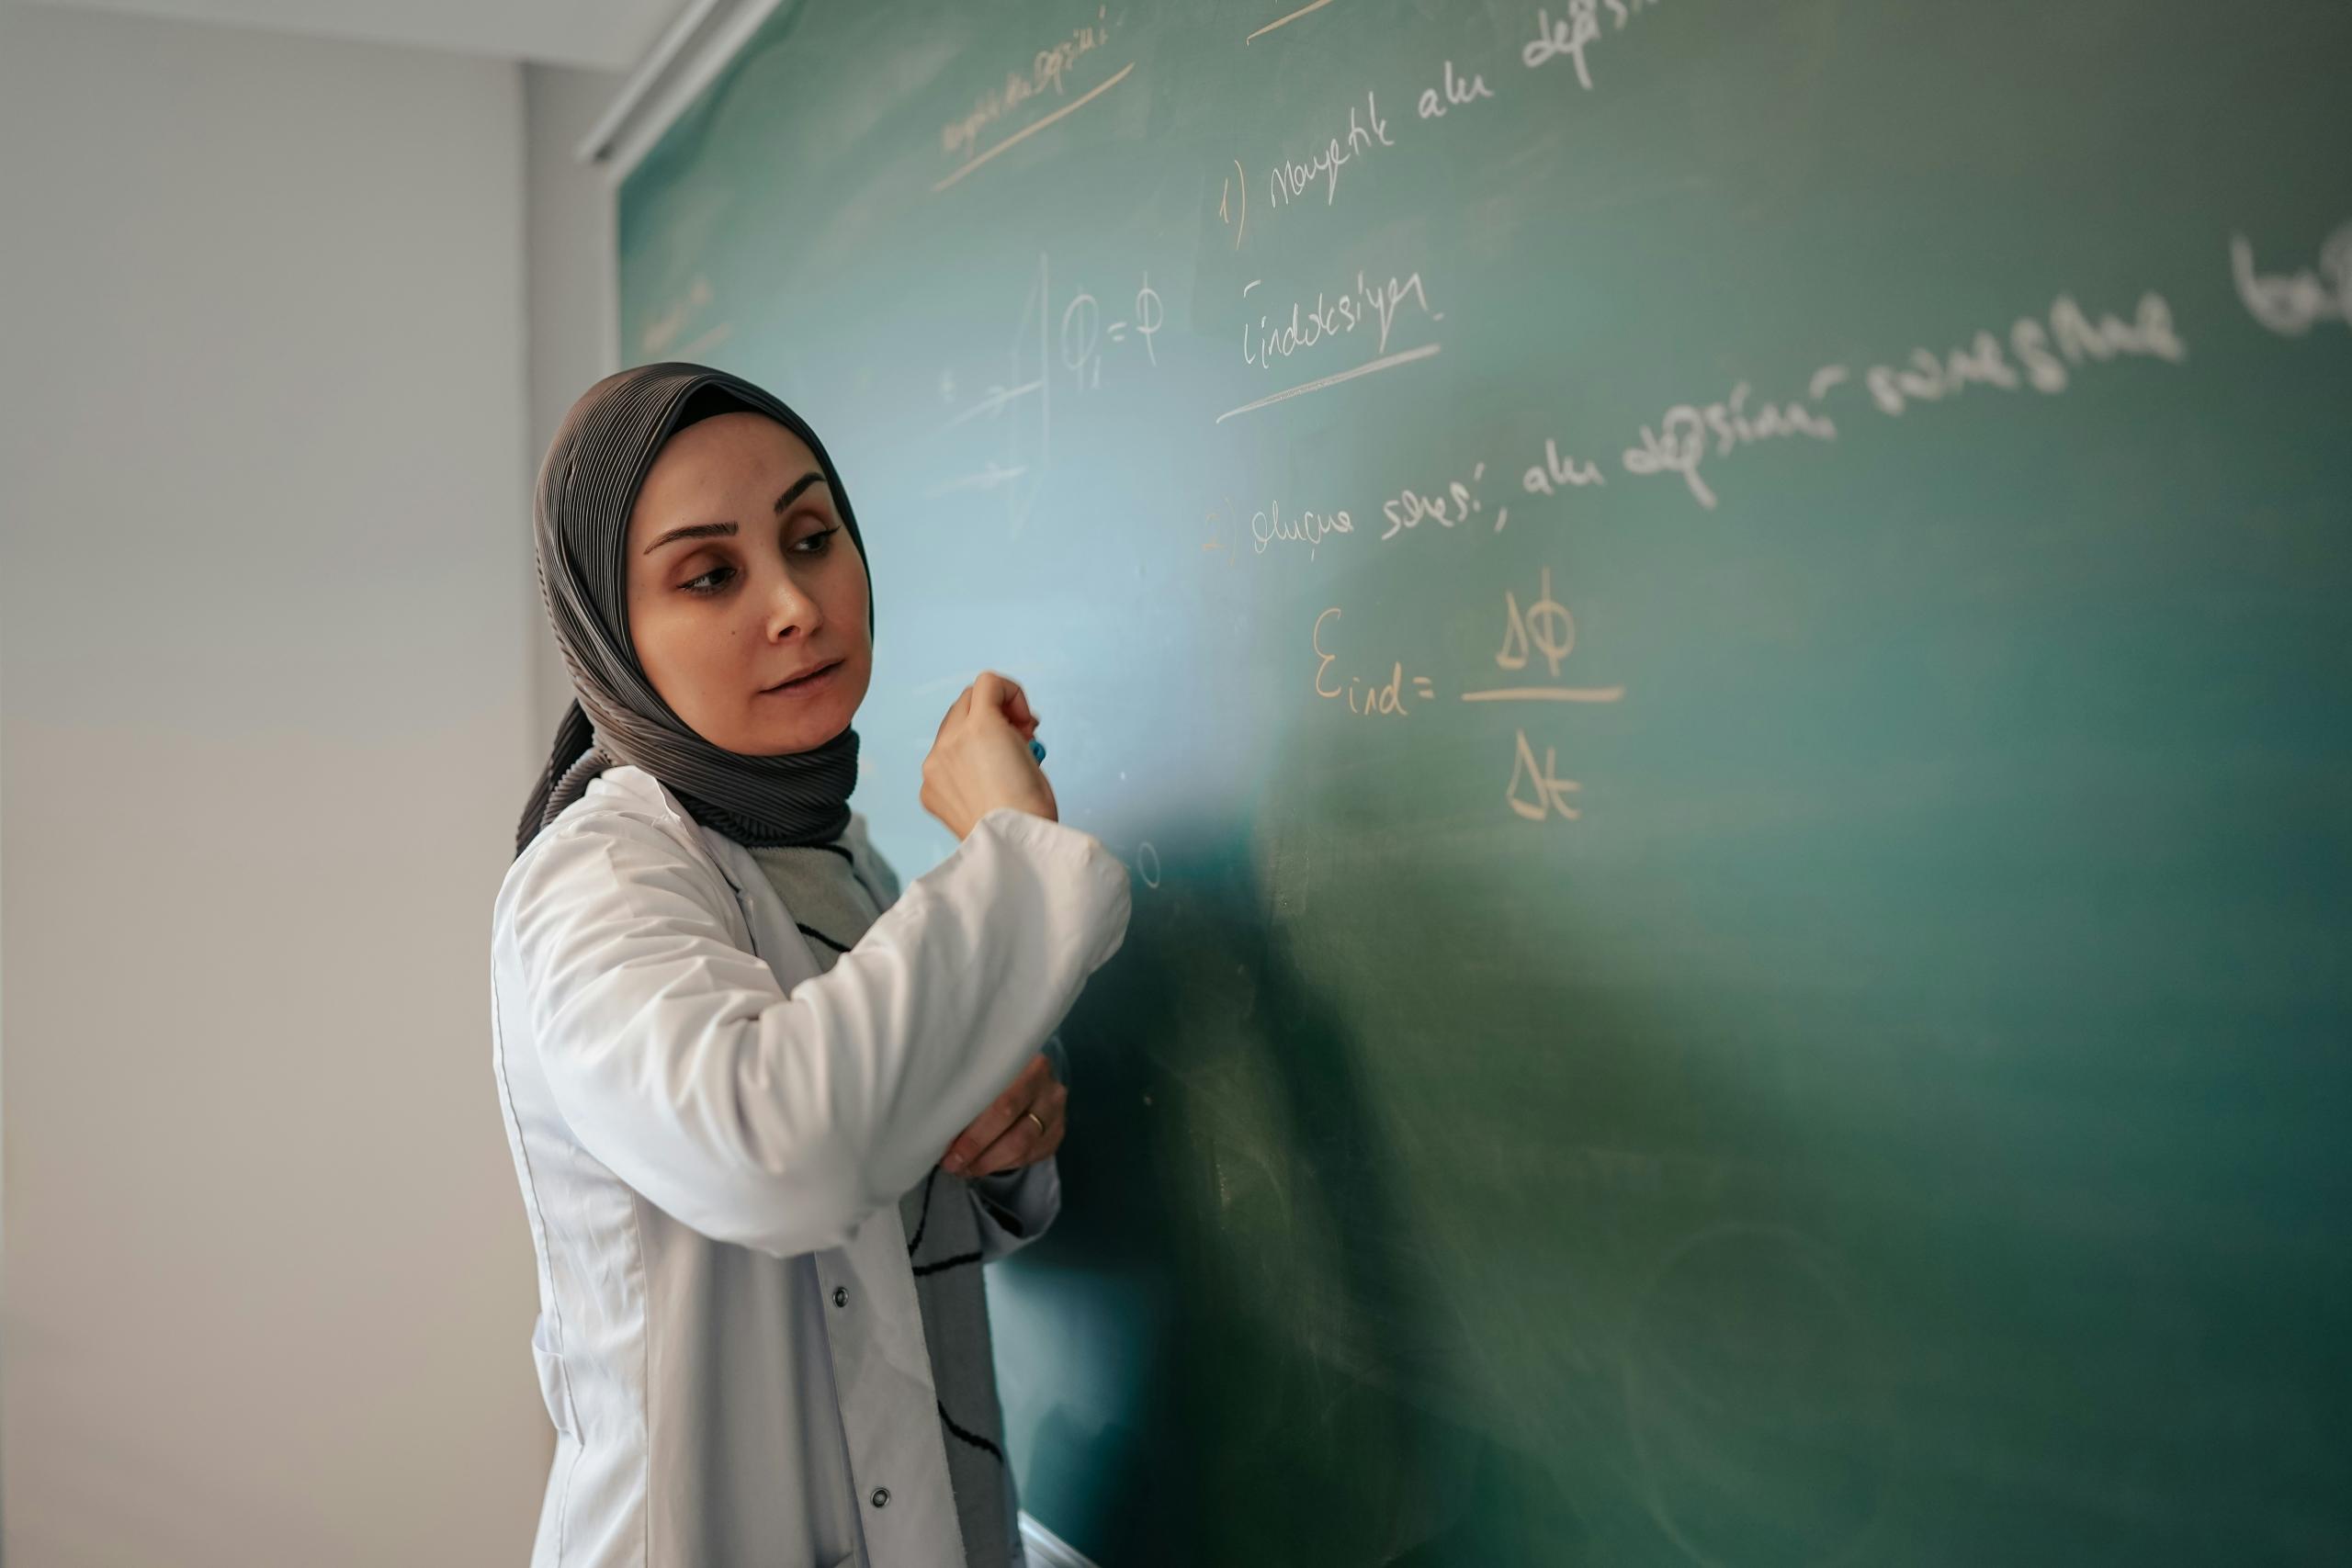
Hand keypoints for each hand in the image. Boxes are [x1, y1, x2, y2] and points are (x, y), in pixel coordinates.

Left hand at [919, 670, 1057, 838]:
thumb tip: (1004, 730)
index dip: (1013, 697)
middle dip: (992, 712)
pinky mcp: (927, 789)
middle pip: (966, 702)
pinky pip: (941, 762)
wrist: (1013, 847)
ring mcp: (933, 766)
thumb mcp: (1030, 751)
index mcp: (980, 726)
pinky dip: (959, 765)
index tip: (1025, 723)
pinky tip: (980, 786)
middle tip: (1016, 737)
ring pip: (950, 730)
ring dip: (973, 736)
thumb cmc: (1031, 805)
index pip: (988, 684)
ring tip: (998, 764)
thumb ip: (1010, 728)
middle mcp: (949, 741)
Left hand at [941, 1052, 1066, 1176]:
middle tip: (952, 1164)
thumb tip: (940, 1127)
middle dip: (978, 1150)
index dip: (974, 1132)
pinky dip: (1002, 1165)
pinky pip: (1029, 1157)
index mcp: (1030, 1066)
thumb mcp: (988, 1073)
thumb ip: (972, 1092)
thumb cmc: (997, 1075)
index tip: (947, 1148)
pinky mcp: (1057, 1134)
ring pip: (1022, 1148)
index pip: (1003, 1103)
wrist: (1030, 1077)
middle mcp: (1050, 1089)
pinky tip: (981, 1165)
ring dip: (988, 1163)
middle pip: (1014, 1128)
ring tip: (962, 1168)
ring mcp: (1057, 1114)